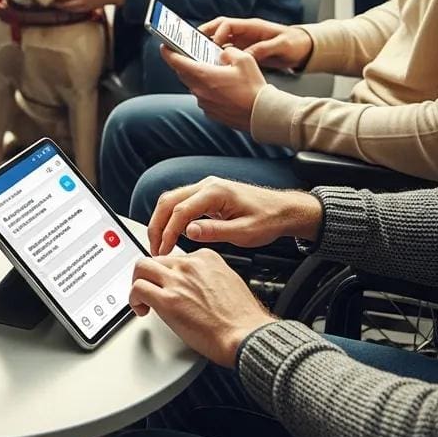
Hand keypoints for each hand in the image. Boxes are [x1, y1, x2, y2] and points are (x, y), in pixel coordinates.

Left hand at [130, 249, 275, 366]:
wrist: (246, 336)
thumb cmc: (242, 319)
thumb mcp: (228, 282)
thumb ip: (207, 277)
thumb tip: (192, 285)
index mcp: (205, 258)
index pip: (174, 257)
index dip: (167, 274)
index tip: (167, 285)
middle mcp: (189, 265)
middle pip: (155, 259)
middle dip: (149, 276)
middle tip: (150, 290)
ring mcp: (177, 281)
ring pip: (141, 268)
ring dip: (138, 283)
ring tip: (142, 299)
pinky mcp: (168, 300)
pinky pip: (138, 289)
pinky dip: (134, 298)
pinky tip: (141, 309)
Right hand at [148, 176, 323, 256]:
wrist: (283, 210)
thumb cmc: (268, 219)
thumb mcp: (244, 232)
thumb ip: (215, 231)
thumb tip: (188, 232)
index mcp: (215, 191)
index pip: (180, 210)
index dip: (168, 232)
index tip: (164, 251)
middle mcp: (206, 185)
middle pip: (168, 201)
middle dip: (157, 225)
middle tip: (154, 249)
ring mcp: (205, 189)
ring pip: (171, 201)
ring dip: (162, 222)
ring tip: (159, 244)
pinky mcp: (206, 196)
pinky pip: (181, 204)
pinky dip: (171, 218)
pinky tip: (171, 235)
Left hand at [160, 44, 265, 130]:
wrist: (262, 115)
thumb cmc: (253, 88)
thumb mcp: (244, 60)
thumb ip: (228, 52)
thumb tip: (222, 53)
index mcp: (203, 75)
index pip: (176, 62)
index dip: (168, 53)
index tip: (164, 46)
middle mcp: (199, 90)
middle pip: (183, 74)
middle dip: (184, 63)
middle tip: (189, 55)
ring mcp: (204, 103)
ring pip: (194, 85)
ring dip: (198, 77)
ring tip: (211, 70)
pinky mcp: (210, 112)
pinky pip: (203, 97)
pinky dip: (207, 90)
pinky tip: (221, 87)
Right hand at [199, 16, 312, 70]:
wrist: (304, 49)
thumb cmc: (295, 44)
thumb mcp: (281, 46)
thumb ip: (264, 49)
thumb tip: (246, 55)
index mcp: (252, 27)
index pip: (227, 25)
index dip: (216, 33)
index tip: (211, 45)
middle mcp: (245, 32)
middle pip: (218, 29)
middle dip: (204, 34)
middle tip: (191, 44)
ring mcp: (244, 40)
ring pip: (220, 40)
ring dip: (208, 45)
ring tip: (197, 55)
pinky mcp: (245, 50)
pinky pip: (226, 51)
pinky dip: (217, 55)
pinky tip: (212, 64)